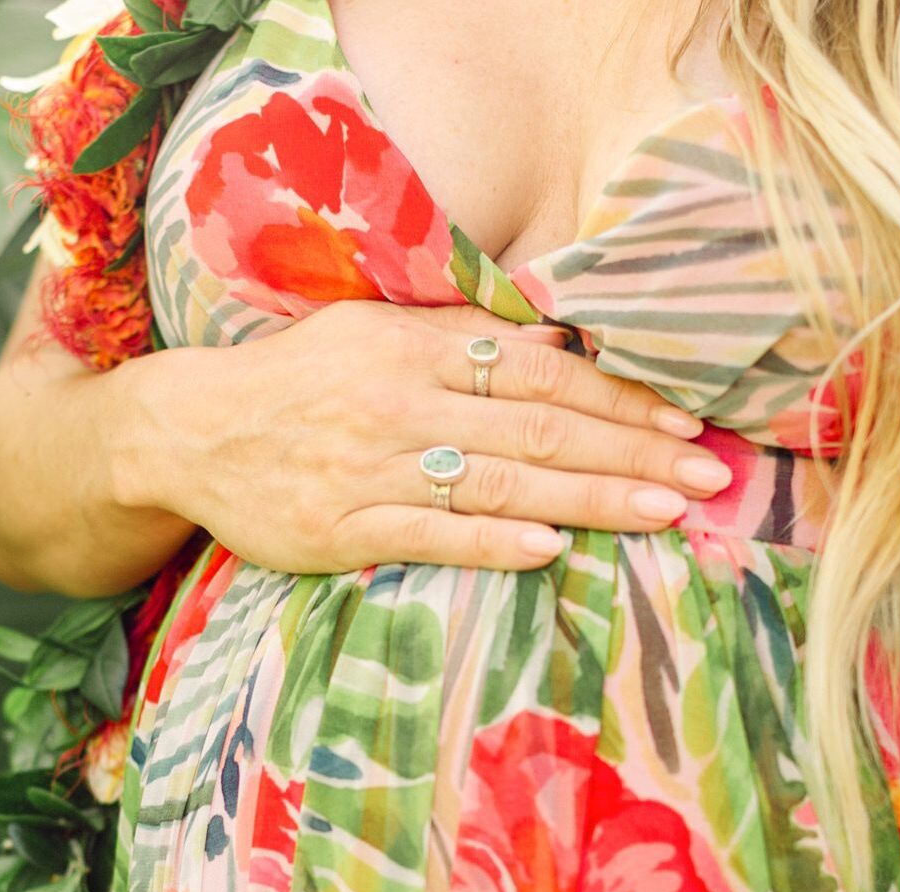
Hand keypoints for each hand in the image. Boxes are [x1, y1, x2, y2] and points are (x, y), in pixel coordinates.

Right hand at [123, 301, 729, 573]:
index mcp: (418, 350)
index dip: (619, 397)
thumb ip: (465, 341)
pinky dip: (492, 539)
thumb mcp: (378, 336)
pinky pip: (432, 534)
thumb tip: (561, 346)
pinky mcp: (347, 529)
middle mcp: (405, 403)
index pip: (541, 372)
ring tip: (664, 511)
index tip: (685, 420)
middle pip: (539, 426)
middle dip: (632, 451)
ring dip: (589, 495)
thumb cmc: (302, 385)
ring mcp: (376, 469)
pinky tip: (551, 546)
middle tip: (707, 474)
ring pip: (502, 481)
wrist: (192, 433)